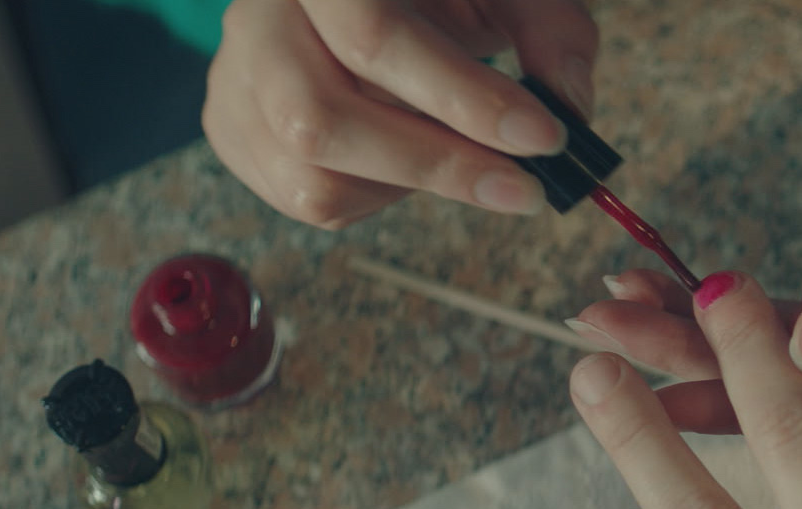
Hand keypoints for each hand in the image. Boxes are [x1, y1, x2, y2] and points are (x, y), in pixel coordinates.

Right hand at [204, 0, 597, 227]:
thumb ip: (551, 32)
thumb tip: (569, 107)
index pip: (375, 38)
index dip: (464, 98)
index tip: (545, 137)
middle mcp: (259, 17)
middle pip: (322, 118)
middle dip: (439, 165)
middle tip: (526, 189)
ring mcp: (234, 77)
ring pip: (310, 173)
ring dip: (405, 185)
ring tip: (456, 155)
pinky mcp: (231, 130)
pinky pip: (303, 198)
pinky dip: (373, 197)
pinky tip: (403, 159)